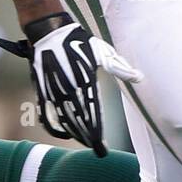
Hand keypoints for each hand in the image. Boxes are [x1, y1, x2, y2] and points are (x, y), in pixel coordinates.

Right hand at [0, 15, 141, 155]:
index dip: (97, 134)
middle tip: (97, 150)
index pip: (93, 115)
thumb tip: (139, 78)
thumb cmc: (78, 41)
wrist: (48, 31)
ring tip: (85, 142)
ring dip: (75, 134)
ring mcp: (53, 92)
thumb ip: (120, 68)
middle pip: (79, 123)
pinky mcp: (42, 91)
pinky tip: (63, 133)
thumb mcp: (102, 52)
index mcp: (85, 82)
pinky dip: (54, 127)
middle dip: (88, 139)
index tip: (103, 148)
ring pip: (64, 121)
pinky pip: (46, 116)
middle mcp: (69, 90)